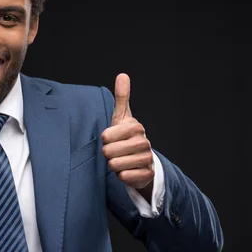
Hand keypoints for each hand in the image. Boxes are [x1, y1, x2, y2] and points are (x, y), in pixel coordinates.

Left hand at [101, 73, 153, 195]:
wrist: (141, 160)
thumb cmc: (127, 136)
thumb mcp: (122, 117)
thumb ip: (122, 97)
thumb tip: (122, 75)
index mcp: (135, 127)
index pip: (105, 136)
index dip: (105, 140)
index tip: (113, 138)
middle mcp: (143, 142)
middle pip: (108, 152)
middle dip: (108, 154)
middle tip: (116, 151)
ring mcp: (146, 159)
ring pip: (115, 165)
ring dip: (114, 165)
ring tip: (122, 160)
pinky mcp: (146, 175)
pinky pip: (124, 176)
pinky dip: (122, 175)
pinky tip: (128, 170)